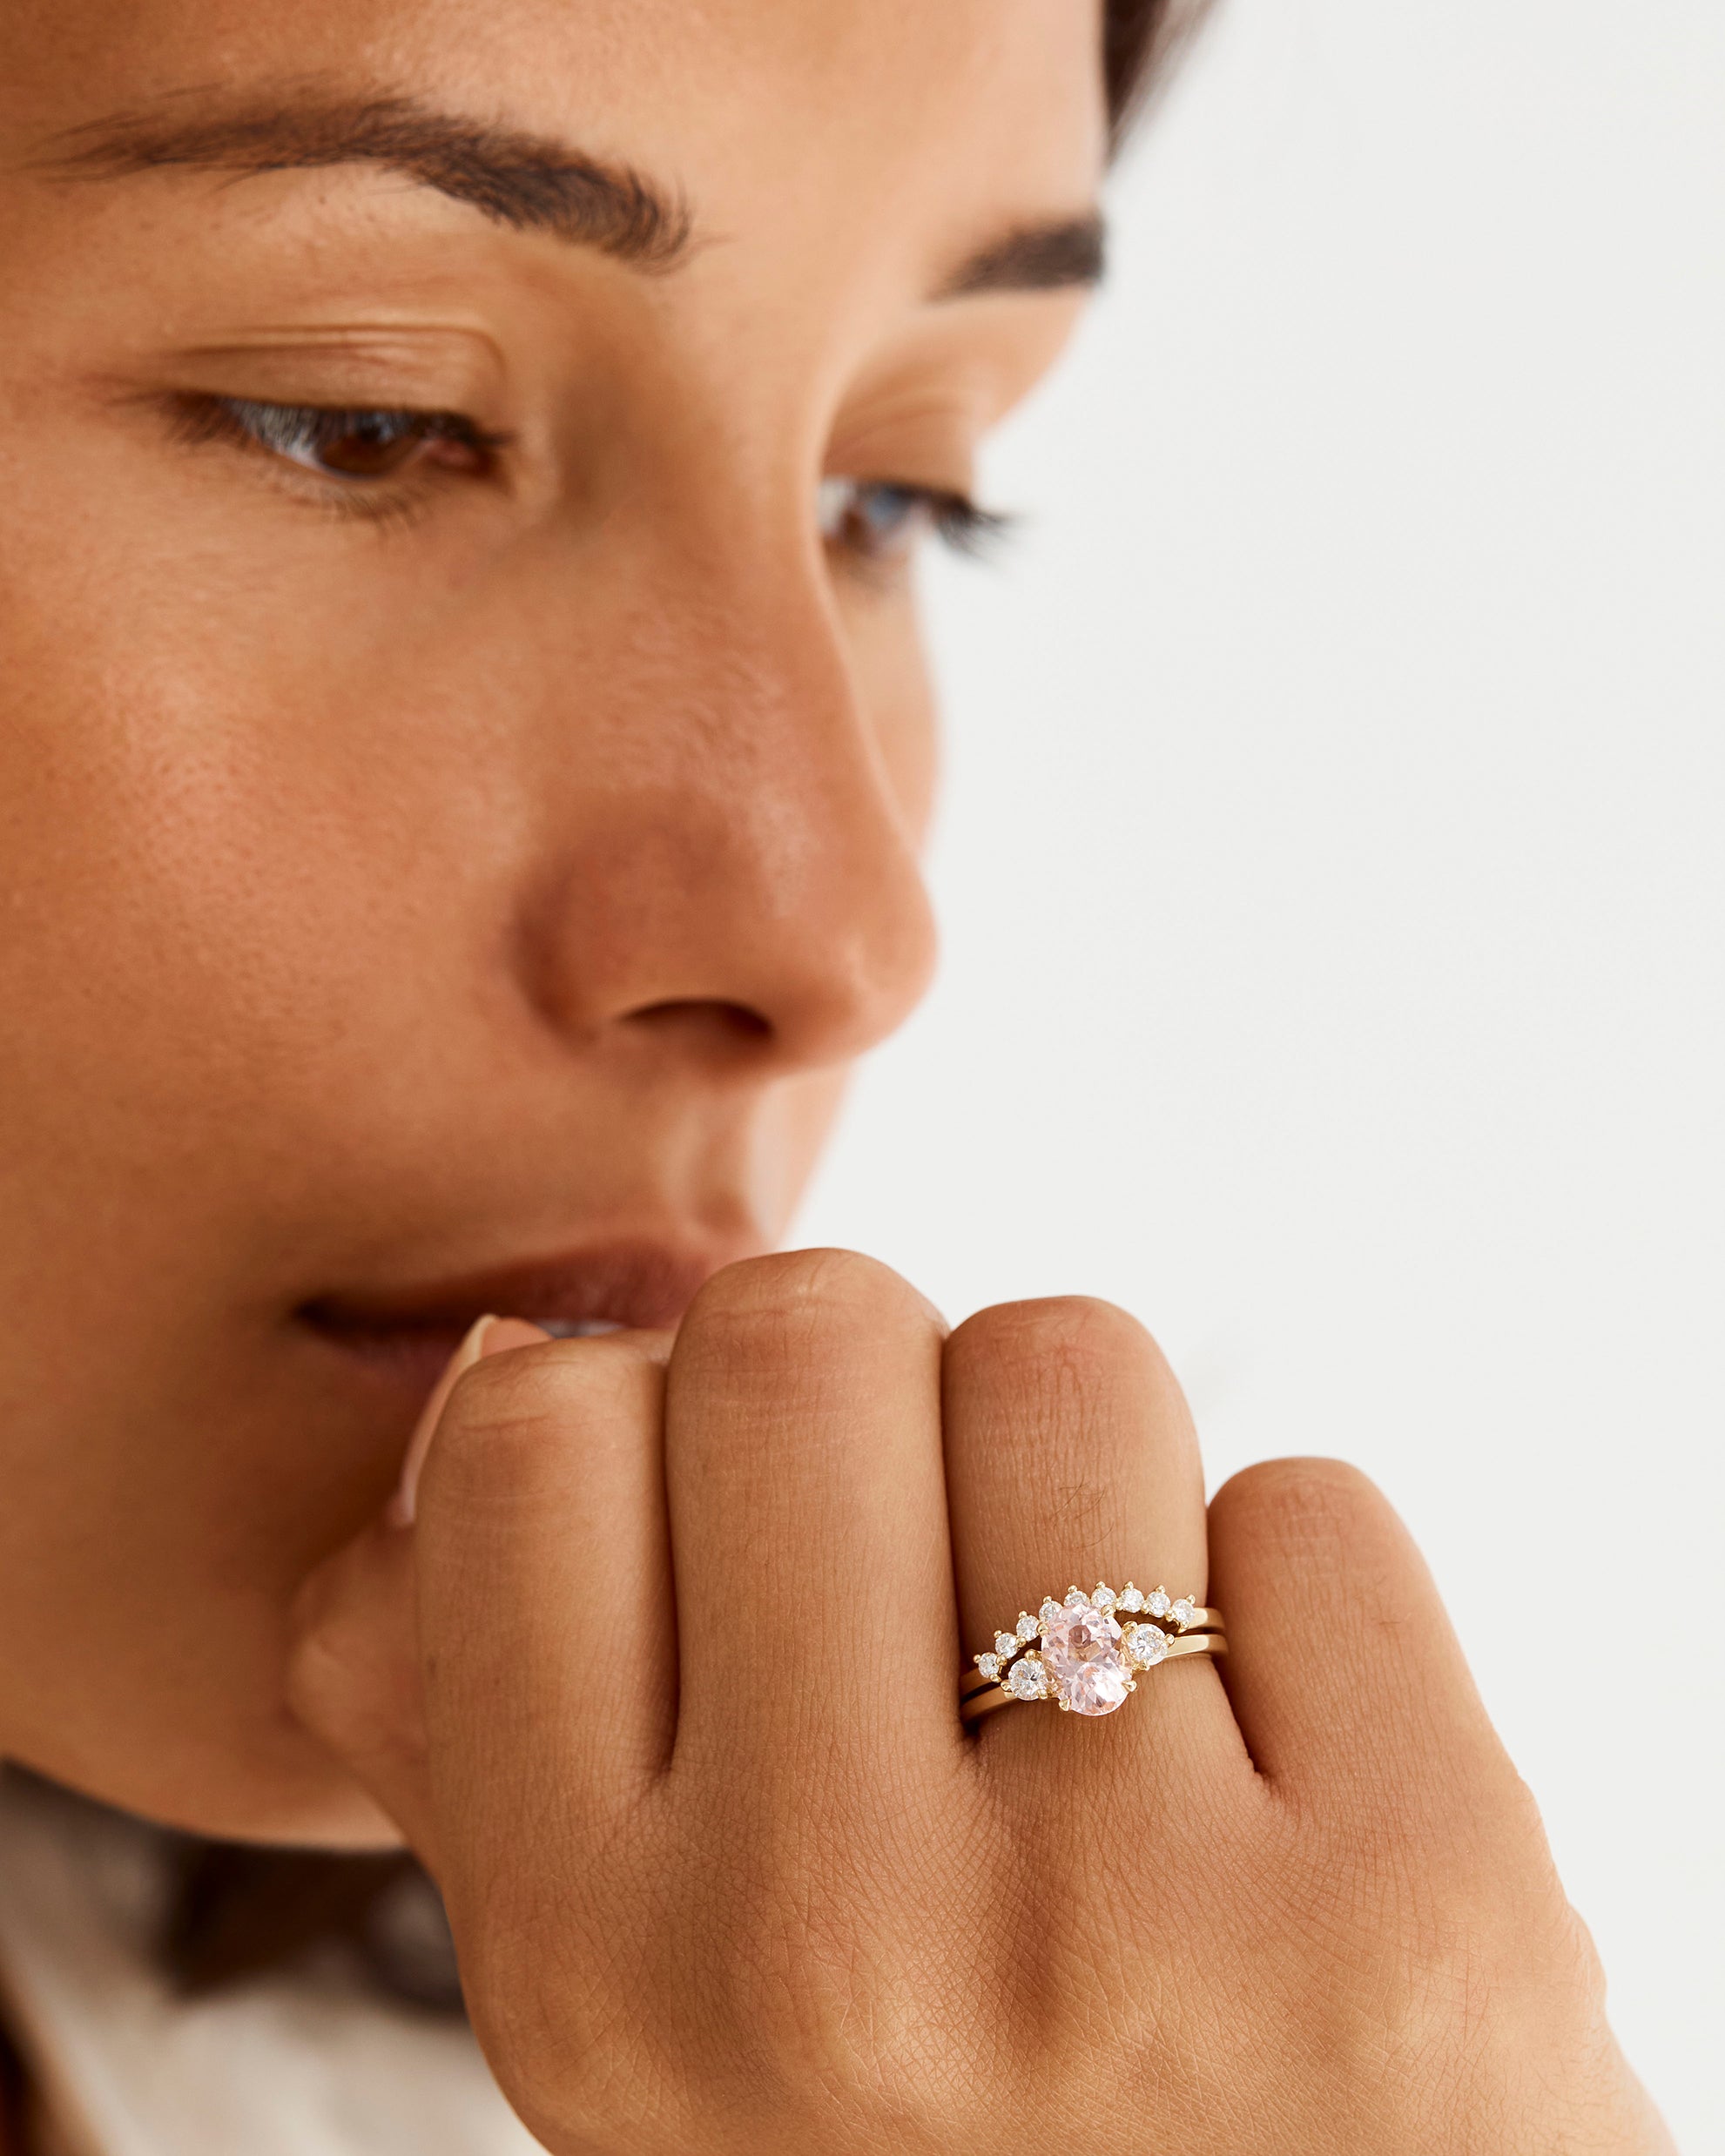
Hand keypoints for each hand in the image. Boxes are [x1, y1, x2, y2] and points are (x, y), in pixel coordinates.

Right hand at [289, 1250, 1669, 2153]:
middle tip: (950, 1606)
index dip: (658, 1428)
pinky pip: (1307, 1506)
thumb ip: (491, 1713)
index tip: (749, 1543)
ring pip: (1065, 1364)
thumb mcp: (644, 2018)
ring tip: (1123, 1705)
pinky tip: (1287, 1801)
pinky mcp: (1414, 1901)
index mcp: (590, 1968)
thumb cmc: (941, 2139)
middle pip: (802, 1329)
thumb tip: (489, 1362)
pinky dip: (1305, 1613)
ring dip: (1101, 1488)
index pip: (532, 1424)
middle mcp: (827, 1946)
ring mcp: (1128, 1923)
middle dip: (891, 1415)